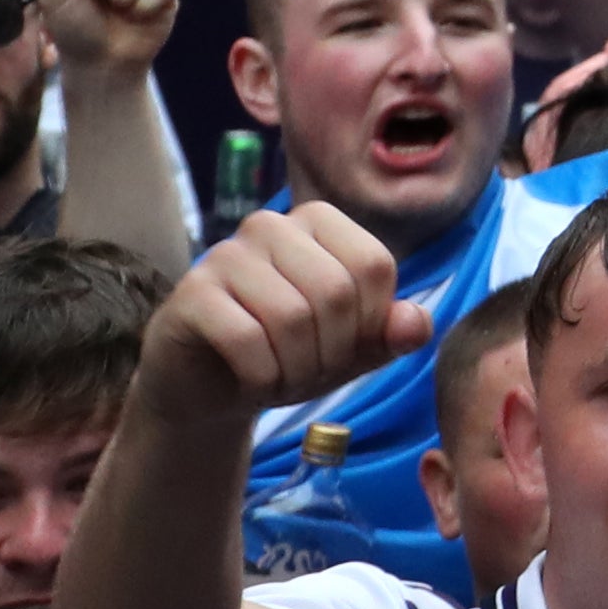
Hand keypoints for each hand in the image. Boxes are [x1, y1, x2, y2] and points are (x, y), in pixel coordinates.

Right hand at [140, 202, 416, 414]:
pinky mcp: (191, 293)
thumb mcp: (353, 349)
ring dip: (297, 370)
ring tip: (283, 380)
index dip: (371, 323)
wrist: (210, 387)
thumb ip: (392, 334)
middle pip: (335, 292)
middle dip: (333, 353)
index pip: (374, 264)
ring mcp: (225, 254)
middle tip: (311, 375)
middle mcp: (271, 225)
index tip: (348, 349)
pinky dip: (262, 377)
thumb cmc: (289, 355)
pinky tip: (254, 383)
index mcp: (319, 222)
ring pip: (291, 317)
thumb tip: (416, 323)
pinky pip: (246, 338)